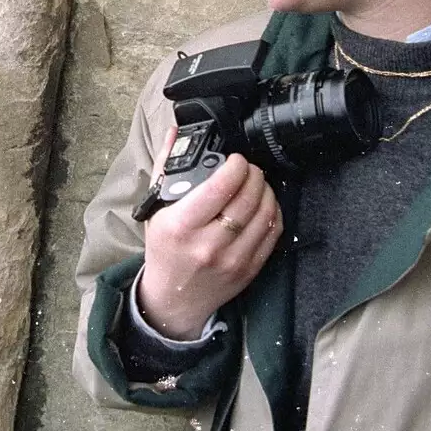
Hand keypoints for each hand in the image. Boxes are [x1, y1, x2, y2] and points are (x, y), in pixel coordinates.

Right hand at [136, 126, 281, 339]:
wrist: (173, 297)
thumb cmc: (164, 249)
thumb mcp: (156, 208)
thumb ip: (166, 167)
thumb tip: (175, 133)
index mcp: (181, 226)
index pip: (218, 189)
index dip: (234, 167)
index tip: (235, 159)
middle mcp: (208, 244)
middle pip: (246, 199)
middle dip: (253, 175)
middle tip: (248, 167)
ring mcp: (232, 259)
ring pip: (264, 215)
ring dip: (266, 191)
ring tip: (257, 182)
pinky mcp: (249, 269)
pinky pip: (273, 234)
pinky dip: (274, 213)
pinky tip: (265, 204)